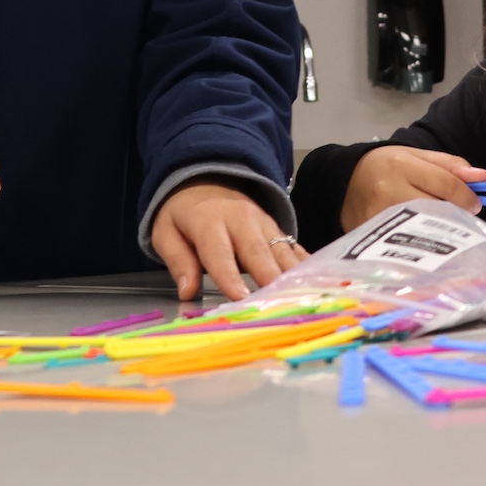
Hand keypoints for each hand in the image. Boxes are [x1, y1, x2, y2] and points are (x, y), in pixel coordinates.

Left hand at [149, 182, 305, 301]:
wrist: (205, 180)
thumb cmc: (183, 215)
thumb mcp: (166, 232)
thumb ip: (178, 261)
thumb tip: (186, 291)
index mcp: (209, 221)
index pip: (219, 253)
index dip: (230, 277)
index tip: (241, 299)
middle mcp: (241, 219)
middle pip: (258, 251)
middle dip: (270, 279)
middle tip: (279, 304)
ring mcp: (263, 222)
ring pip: (281, 250)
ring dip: (293, 276)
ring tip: (304, 297)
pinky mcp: (277, 228)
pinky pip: (294, 247)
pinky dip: (305, 266)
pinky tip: (318, 282)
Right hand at [340, 146, 485, 231]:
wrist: (343, 182)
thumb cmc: (385, 166)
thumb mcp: (415, 156)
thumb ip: (449, 165)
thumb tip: (481, 177)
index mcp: (401, 165)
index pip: (444, 184)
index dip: (466, 196)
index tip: (475, 203)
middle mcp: (388, 191)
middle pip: (436, 208)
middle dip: (454, 213)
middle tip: (460, 215)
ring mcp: (378, 217)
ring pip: (423, 229)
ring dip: (440, 229)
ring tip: (442, 225)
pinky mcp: (371, 238)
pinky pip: (405, 243)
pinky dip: (420, 241)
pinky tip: (425, 238)